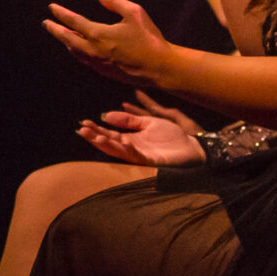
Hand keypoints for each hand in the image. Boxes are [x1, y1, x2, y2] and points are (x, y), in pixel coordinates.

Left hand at [44, 0, 171, 86]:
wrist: (160, 68)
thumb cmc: (149, 39)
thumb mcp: (134, 13)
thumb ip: (114, 1)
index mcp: (99, 35)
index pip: (74, 22)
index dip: (61, 14)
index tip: (52, 8)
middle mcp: (94, 50)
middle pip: (68, 39)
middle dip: (56, 30)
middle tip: (46, 23)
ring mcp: (98, 63)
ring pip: (75, 52)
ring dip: (66, 42)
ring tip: (61, 35)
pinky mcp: (105, 72)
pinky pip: (85, 60)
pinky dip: (77, 52)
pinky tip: (79, 50)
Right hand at [77, 89, 206, 166]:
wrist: (194, 146)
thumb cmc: (173, 136)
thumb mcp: (149, 122)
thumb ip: (129, 120)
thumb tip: (106, 115)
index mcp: (132, 139)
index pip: (110, 134)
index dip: (97, 129)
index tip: (84, 122)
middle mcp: (133, 148)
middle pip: (110, 143)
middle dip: (95, 137)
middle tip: (82, 130)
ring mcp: (141, 155)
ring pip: (119, 151)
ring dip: (106, 144)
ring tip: (94, 137)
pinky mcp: (151, 160)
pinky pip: (136, 155)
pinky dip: (126, 149)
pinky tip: (118, 142)